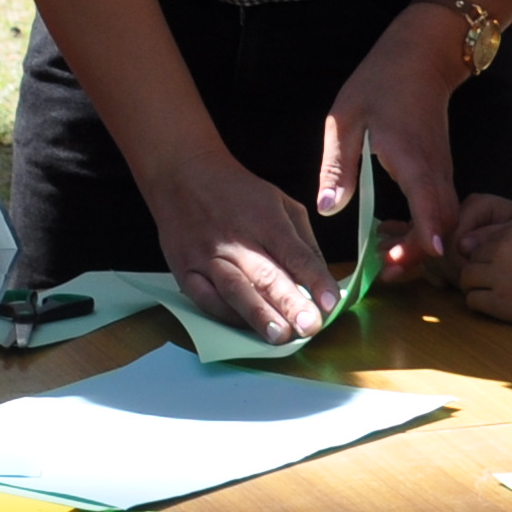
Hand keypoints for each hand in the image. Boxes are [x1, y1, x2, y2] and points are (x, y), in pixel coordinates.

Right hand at [153, 147, 339, 344]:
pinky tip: (245, 328)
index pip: (295, 254)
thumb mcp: (280, 202)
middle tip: (309, 327)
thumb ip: (302, 241)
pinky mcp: (184, 270)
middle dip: (290, 304)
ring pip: (235, 291)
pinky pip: (206, 299)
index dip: (315, 280)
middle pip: (266, 276)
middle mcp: (236, 239)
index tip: (330, 303)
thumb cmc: (237, 191)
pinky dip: (227, 316)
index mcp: (265, 219)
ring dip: (258, 316)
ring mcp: (207, 256)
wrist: (182, 174)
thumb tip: (320, 281)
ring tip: (279, 337)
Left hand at [323, 5, 471, 273]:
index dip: (430, 235)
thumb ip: (338, 166)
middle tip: (384, 272)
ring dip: (421, 244)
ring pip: (445, 219)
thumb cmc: (380, 82)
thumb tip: (329, 210)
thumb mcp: (345, 119)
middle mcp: (434, 169)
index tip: (426, 259)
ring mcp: (442, 170)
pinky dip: (424, 228)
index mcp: (411, 157)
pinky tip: (393, 234)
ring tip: (385, 260)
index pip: (431, 204)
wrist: (421, 57)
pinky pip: (440, 208)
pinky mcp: (440, 171)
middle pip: (443, 224)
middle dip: (420, 254)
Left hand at [448, 199, 511, 329]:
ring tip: (496, 294)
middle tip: (498, 283)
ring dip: (476, 287)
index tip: (501, 267)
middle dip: (480, 270)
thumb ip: (507, 241)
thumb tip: (463, 247)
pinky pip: (472, 300)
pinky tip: (499, 305)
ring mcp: (499, 276)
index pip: (480, 240)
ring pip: (466, 278)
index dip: (487, 255)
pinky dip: (480, 304)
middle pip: (470, 258)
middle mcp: (502, 249)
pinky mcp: (500, 302)